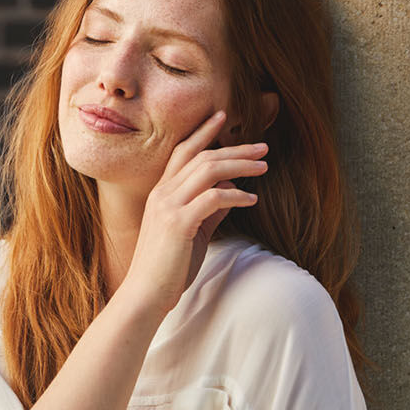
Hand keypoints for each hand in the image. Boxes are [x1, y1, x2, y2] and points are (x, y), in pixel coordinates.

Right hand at [120, 110, 268, 314]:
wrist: (145, 293)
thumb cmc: (168, 267)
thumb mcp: (191, 232)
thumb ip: (209, 211)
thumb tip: (231, 193)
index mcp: (161, 192)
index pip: (182, 151)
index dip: (203, 132)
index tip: (223, 116)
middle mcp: (162, 193)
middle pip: (202, 156)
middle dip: (235, 148)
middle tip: (262, 145)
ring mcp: (168, 206)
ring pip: (208, 170)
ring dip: (240, 165)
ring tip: (263, 166)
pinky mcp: (179, 222)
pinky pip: (213, 198)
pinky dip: (236, 195)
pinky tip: (252, 198)